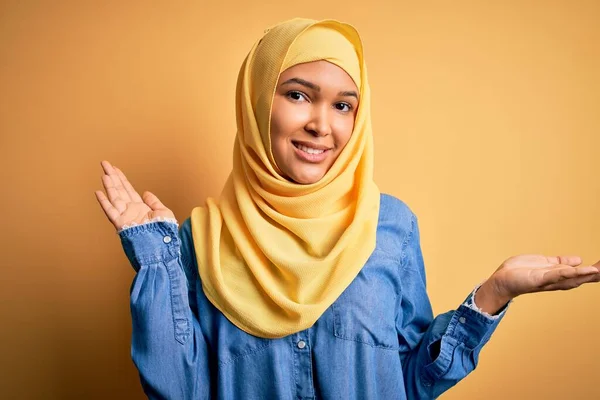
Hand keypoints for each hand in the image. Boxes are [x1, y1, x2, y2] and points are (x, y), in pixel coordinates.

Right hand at [94, 160, 175, 231]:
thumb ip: (153, 202)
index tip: (115, 169)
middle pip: (119, 190)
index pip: (128, 189)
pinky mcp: (121, 223)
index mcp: (140, 207)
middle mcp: (130, 210)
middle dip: (112, 176)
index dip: (122, 178)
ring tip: (104, 173)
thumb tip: (146, 192)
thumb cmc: (164, 232)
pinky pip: (110, 211)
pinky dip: (104, 202)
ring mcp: (125, 216)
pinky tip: (98, 192)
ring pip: (114, 197)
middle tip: (105, 164)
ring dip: (109, 185)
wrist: (161, 246)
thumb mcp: (163, 212)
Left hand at [478, 255, 599, 312]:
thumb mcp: (545, 264)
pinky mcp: (540, 278)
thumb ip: (561, 262)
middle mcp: (557, 280)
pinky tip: (585, 268)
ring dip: (589, 273)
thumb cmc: (520, 273)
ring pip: (574, 276)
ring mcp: (549, 280)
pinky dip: (573, 271)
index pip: (583, 273)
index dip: (596, 271)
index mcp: (559, 276)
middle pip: (582, 277)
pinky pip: (559, 274)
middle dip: (597, 273)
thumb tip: (579, 260)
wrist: (502, 280)